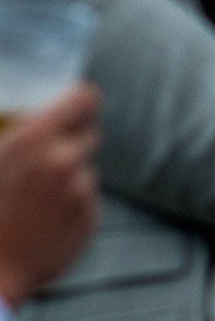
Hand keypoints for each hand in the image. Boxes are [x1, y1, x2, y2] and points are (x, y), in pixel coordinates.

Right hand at [0, 85, 100, 305]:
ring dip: (68, 177)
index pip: (84, 99)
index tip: (73, 108)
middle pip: (91, 133)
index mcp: (34, 139)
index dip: (79, 103)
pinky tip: (40, 221)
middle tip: (46, 158)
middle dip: (72, 142)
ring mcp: (81, 190)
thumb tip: (35, 124)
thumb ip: (17, 138)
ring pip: (85, 170)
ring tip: (33, 200)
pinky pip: (87, 200)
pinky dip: (71, 205)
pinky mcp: (90, 218)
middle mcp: (65, 159)